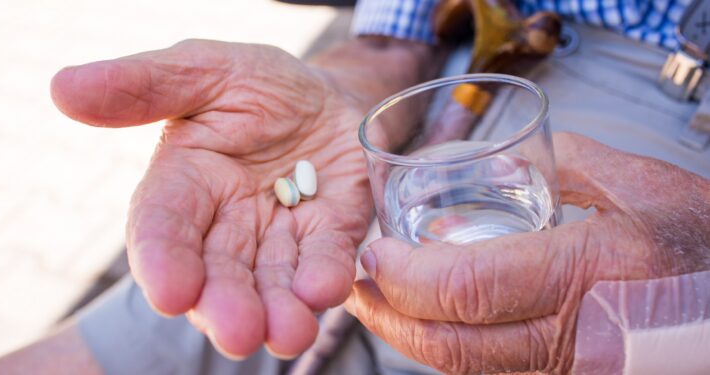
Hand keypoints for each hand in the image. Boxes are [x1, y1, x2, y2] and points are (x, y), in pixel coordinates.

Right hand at [51, 40, 377, 357]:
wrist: (330, 95)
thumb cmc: (258, 86)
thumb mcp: (204, 70)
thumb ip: (143, 86)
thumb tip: (62, 89)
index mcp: (185, 184)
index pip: (163, 229)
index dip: (164, 262)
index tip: (171, 293)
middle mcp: (227, 224)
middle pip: (218, 274)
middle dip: (225, 305)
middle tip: (237, 333)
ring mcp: (282, 236)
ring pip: (272, 283)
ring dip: (278, 311)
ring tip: (289, 334)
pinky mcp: (332, 235)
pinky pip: (327, 260)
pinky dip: (326, 278)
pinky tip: (325, 290)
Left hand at [345, 132, 709, 373]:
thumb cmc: (702, 249)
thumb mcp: (642, 186)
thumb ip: (568, 164)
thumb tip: (509, 164)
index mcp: (587, 272)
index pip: (466, 288)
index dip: (405, 279)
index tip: (374, 257)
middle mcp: (573, 334)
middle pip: (452, 343)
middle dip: (390, 318)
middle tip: (359, 289)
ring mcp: (569, 367)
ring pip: (467, 368)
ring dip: (412, 340)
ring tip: (381, 307)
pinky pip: (494, 374)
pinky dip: (452, 352)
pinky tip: (435, 327)